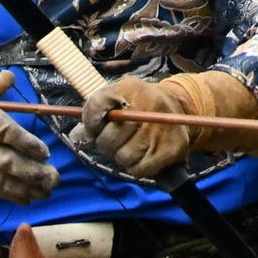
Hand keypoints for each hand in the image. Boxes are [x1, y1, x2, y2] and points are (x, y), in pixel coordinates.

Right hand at [0, 61, 57, 201]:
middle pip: (4, 161)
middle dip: (31, 173)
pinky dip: (4, 191)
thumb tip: (9, 81)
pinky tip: (23, 197)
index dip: (25, 144)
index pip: (5, 132)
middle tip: (54, 180)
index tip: (44, 153)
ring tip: (45, 193)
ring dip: (22, 188)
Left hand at [73, 70, 257, 177]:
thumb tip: (77, 137)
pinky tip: (142, 156)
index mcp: (129, 88)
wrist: (179, 110)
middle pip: (108, 139)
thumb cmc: (139, 107)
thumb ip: (96, 113)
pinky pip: (139, 169)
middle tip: (117, 139)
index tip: (97, 126)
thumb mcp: (118, 99)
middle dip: (107, 144)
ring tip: (132, 146)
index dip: (91, 122)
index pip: (96, 106)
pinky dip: (136, 167)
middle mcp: (147, 105)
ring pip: (123, 157)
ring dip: (122, 156)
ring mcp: (161, 128)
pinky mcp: (172, 149)